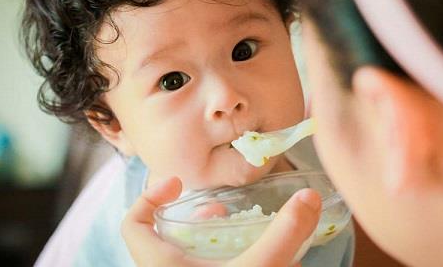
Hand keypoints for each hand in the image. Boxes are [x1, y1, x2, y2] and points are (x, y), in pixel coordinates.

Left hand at [121, 176, 320, 266]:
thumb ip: (282, 237)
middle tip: (222, 214)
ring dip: (216, 244)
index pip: (134, 224)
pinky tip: (259, 264)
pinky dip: (229, 265)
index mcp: (163, 266)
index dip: (149, 196)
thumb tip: (308, 197)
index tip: (179, 183)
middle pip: (168, 239)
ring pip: (191, 261)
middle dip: (198, 221)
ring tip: (243, 234)